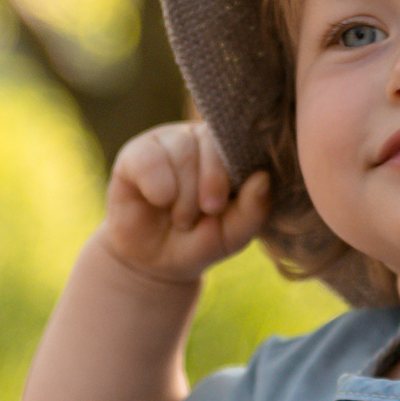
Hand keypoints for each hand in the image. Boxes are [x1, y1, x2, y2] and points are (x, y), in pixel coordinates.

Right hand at [96, 121, 272, 284]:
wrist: (155, 261)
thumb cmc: (201, 240)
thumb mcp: (232, 234)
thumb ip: (253, 210)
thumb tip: (263, 178)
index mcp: (229, 152)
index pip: (238, 141)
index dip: (229, 171)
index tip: (220, 206)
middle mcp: (199, 139)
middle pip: (208, 141)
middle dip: (210, 181)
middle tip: (206, 211)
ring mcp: (167, 142)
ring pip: (181, 151)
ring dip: (183, 194)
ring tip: (182, 219)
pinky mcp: (136, 153)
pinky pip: (148, 158)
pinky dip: (157, 186)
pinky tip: (158, 202)